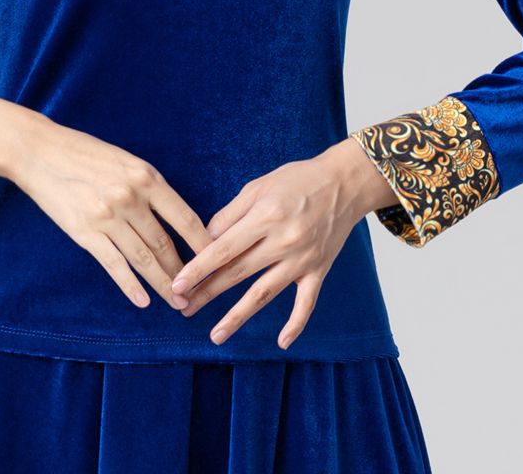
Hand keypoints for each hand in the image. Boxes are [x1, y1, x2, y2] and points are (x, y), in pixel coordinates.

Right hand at [11, 115, 214, 311]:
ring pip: (144, 258)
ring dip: (163, 284)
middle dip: (185, 272)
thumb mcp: (126, 161)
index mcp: (146, 177)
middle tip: (199, 293)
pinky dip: (130, 286)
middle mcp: (131, 197)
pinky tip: (143, 301)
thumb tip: (174, 219)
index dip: (203, 244)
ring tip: (178, 302)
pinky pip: (114, 265)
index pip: (185, 218)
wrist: (40, 151)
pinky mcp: (85, 232)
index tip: (217, 262)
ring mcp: (107, 216)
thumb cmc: (86, 154)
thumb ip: (149, 187)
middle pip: (166, 244)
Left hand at [168, 144, 368, 349]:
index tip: (178, 284)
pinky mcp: (319, 270)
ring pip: (264, 294)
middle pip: (238, 273)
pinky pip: (306, 303)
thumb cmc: (297, 179)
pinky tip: (281, 342)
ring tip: (215, 334)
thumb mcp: (258, 186)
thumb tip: (206, 240)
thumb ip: (230, 214)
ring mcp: (303, 259)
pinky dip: (295, 324)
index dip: (199, 269)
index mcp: (265, 216)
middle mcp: (283, 241)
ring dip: (238, 316)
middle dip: (208, 293)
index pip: (224, 249)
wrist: (344, 183)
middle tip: (183, 308)